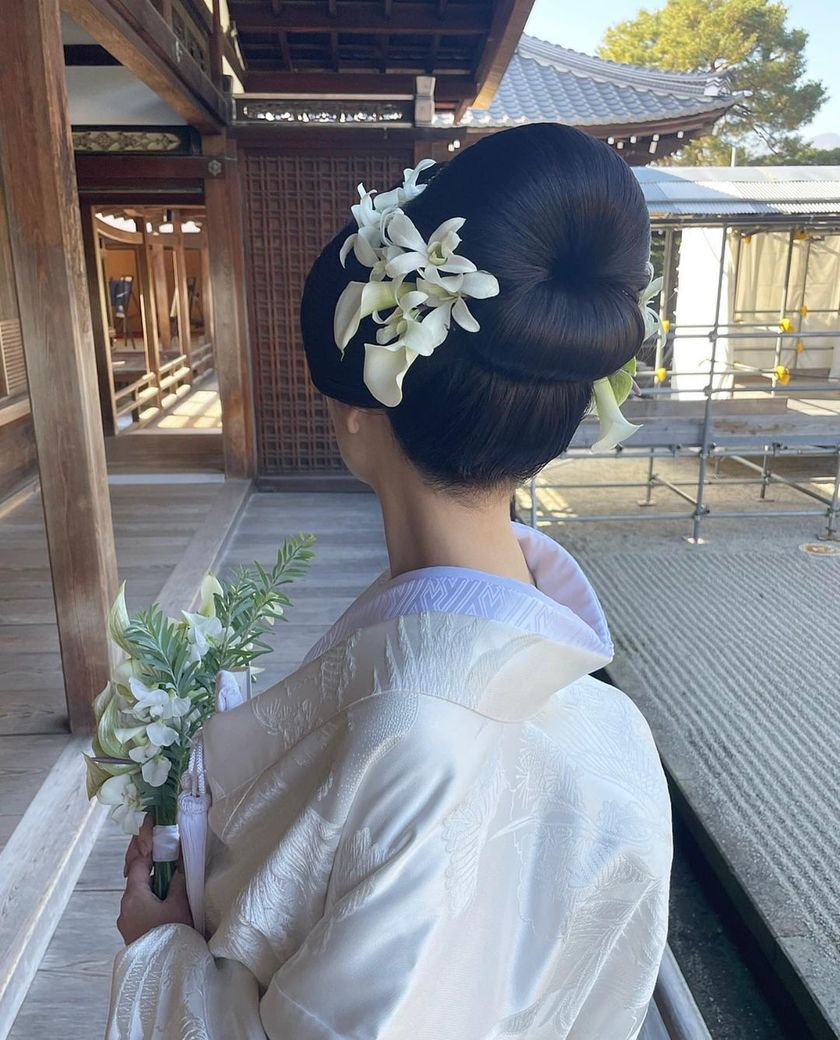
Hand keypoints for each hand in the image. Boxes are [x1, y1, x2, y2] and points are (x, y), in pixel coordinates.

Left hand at [118, 815, 193, 944]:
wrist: (163, 974)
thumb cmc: (172, 935)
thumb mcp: (179, 904)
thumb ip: (177, 879)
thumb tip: (178, 857)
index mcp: (134, 896)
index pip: (136, 862)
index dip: (144, 842)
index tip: (151, 825)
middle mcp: (125, 907)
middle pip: (133, 875)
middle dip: (143, 856)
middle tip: (153, 838)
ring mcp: (127, 920)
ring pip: (136, 890)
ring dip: (147, 876)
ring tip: (162, 863)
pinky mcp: (132, 931)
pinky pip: (138, 903)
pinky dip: (148, 891)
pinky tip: (161, 890)